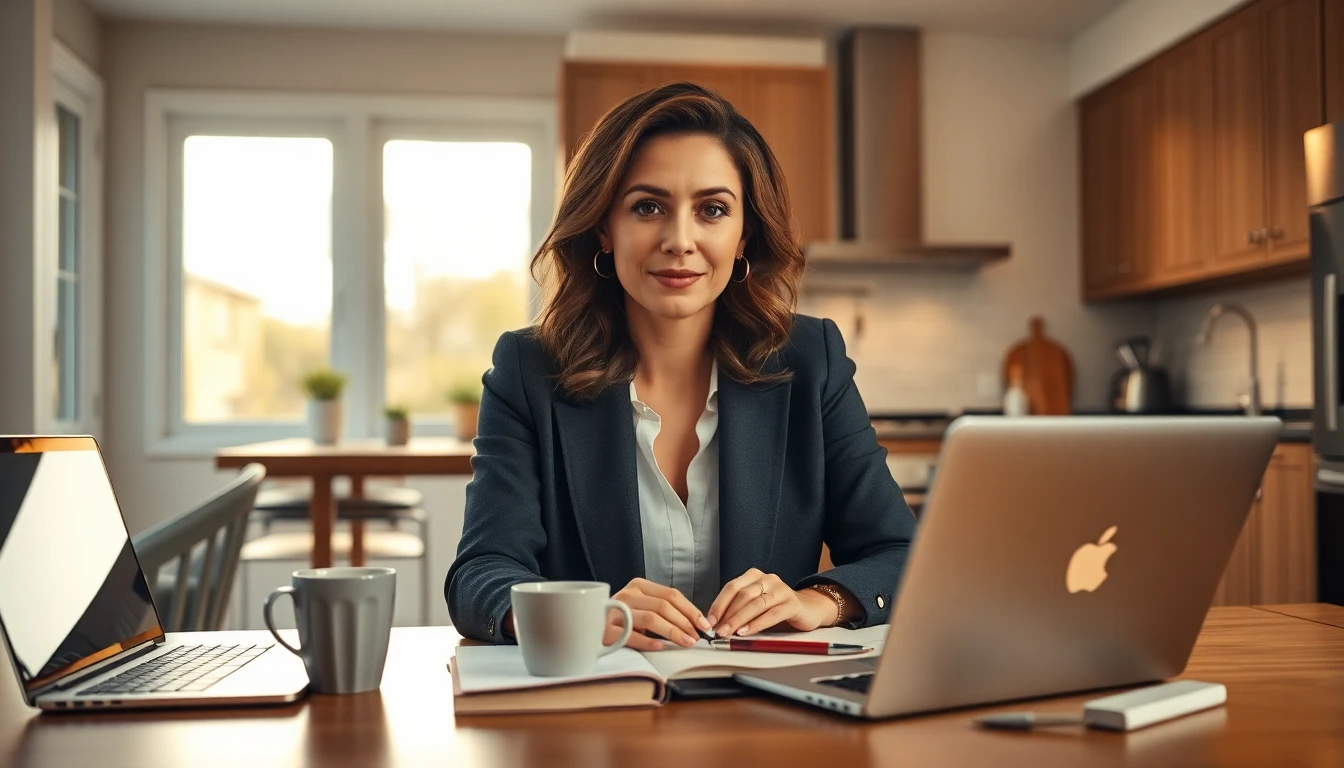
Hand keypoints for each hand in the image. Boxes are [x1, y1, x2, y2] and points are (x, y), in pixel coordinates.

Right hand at [605, 578, 713, 651]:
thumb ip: (663, 610)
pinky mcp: (606, 630)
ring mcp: (616, 611)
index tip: (703, 624)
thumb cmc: (622, 618)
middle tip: (696, 637)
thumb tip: (693, 623)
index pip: (671, 595)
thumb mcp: (642, 607)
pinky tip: (659, 646)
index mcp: (638, 586)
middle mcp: (627, 595)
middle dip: (684, 623)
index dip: (690, 610)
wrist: (589, 625)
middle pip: (663, 606)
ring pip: (651, 619)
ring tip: (685, 642)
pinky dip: (647, 641)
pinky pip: (631, 635)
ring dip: (672, 632)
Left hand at [708, 569, 837, 637]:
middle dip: (728, 615)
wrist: (807, 609)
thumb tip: (716, 623)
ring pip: (756, 604)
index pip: (732, 587)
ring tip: (729, 633)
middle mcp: (768, 579)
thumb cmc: (776, 607)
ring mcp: (781, 590)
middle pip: (743, 596)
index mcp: (755, 576)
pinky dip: (757, 624)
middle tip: (718, 630)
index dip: (719, 604)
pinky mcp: (792, 603)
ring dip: (740, 620)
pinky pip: (772, 614)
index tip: (710, 620)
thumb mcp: (755, 603)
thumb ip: (738, 608)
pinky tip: (747, 632)